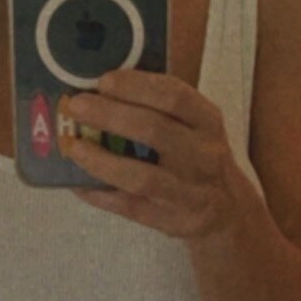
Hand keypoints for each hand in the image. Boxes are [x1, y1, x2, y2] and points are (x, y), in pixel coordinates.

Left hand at [64, 67, 243, 239]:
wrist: (227, 210)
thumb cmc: (197, 155)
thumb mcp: (195, 125)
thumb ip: (159, 107)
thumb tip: (99, 90)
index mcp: (207, 122)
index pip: (175, 96)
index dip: (136, 86)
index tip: (104, 80)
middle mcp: (202, 155)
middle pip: (154, 130)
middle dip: (109, 115)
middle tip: (75, 106)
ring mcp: (187, 192)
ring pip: (141, 176)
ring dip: (101, 160)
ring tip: (73, 146)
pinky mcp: (171, 220)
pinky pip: (129, 207)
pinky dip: (100, 194)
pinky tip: (76, 183)